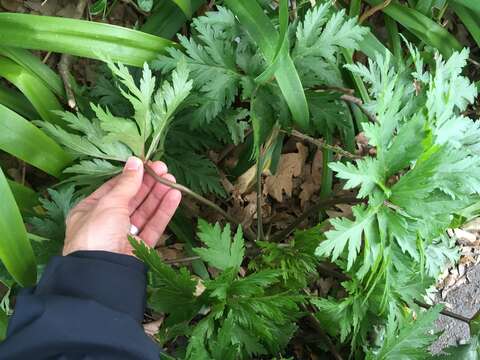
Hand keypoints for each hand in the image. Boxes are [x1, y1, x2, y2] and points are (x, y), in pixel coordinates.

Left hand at [63, 157, 181, 255]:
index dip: (131, 176)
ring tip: (173, 180)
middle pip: (131, 199)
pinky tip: (174, 196)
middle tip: (164, 169)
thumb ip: (126, 183)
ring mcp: (124, 236)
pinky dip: (163, 211)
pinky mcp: (141, 247)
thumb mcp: (109, 203)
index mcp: (91, 211)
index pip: (114, 189)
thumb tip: (135, 161)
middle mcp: (107, 223)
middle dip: (148, 184)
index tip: (147, 164)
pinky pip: (153, 226)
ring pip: (144, 212)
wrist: (102, 273)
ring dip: (158, 195)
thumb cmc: (97, 233)